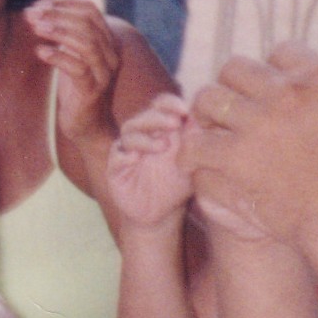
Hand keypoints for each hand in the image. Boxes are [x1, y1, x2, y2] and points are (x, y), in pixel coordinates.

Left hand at [27, 0, 124, 135]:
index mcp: (108, 41)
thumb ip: (74, 22)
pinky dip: (59, 56)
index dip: (64, 4)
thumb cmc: (77, 85)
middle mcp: (111, 55)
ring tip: (36, 28)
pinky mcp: (92, 90)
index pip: (90, 11)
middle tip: (32, 14)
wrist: (86, 124)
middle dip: (58, 15)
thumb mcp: (74, 49)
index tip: (38, 4)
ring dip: (59, 32)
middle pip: (88, 24)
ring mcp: (104, 73)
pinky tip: (40, 51)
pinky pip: (78, 68)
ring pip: (87, 43)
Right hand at [104, 93, 195, 233]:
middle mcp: (142, 135)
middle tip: (174, 123)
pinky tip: (136, 158)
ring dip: (145, 136)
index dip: (169, 103)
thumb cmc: (178, 184)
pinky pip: (116, 155)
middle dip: (158, 117)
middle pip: (143, 116)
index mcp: (161, 128)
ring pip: (129, 132)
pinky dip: (125, 154)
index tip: (184, 109)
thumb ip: (194, 139)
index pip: (160, 106)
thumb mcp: (191, 161)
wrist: (160, 214)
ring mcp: (127, 150)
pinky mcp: (115, 167)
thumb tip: (202, 116)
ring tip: (162, 146)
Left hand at [182, 47, 317, 270]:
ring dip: (207, 116)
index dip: (275, 70)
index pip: (282, 52)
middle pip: (236, 69)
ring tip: (212, 133)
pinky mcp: (231, 159)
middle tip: (233, 109)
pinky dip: (193, 154)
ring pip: (208, 100)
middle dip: (232, 87)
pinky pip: (194, 144)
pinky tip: (200, 164)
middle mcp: (283, 94)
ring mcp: (253, 125)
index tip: (272, 88)